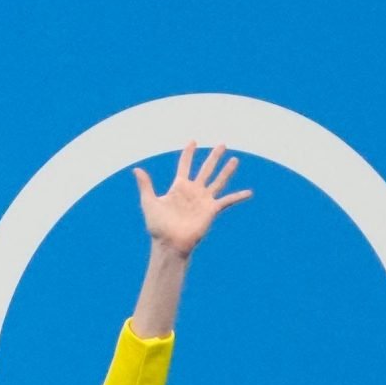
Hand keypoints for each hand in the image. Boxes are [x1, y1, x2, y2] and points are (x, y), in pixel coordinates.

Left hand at [134, 142, 249, 258]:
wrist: (170, 243)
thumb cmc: (158, 226)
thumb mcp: (149, 202)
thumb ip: (146, 185)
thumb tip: (136, 169)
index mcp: (179, 187)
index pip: (185, 165)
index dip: (189, 153)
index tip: (193, 141)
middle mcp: (193, 191)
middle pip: (206, 169)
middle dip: (214, 156)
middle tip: (222, 144)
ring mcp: (204, 200)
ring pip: (218, 180)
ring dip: (227, 170)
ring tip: (235, 160)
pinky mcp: (211, 210)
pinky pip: (227, 201)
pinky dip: (238, 197)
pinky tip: (249, 192)